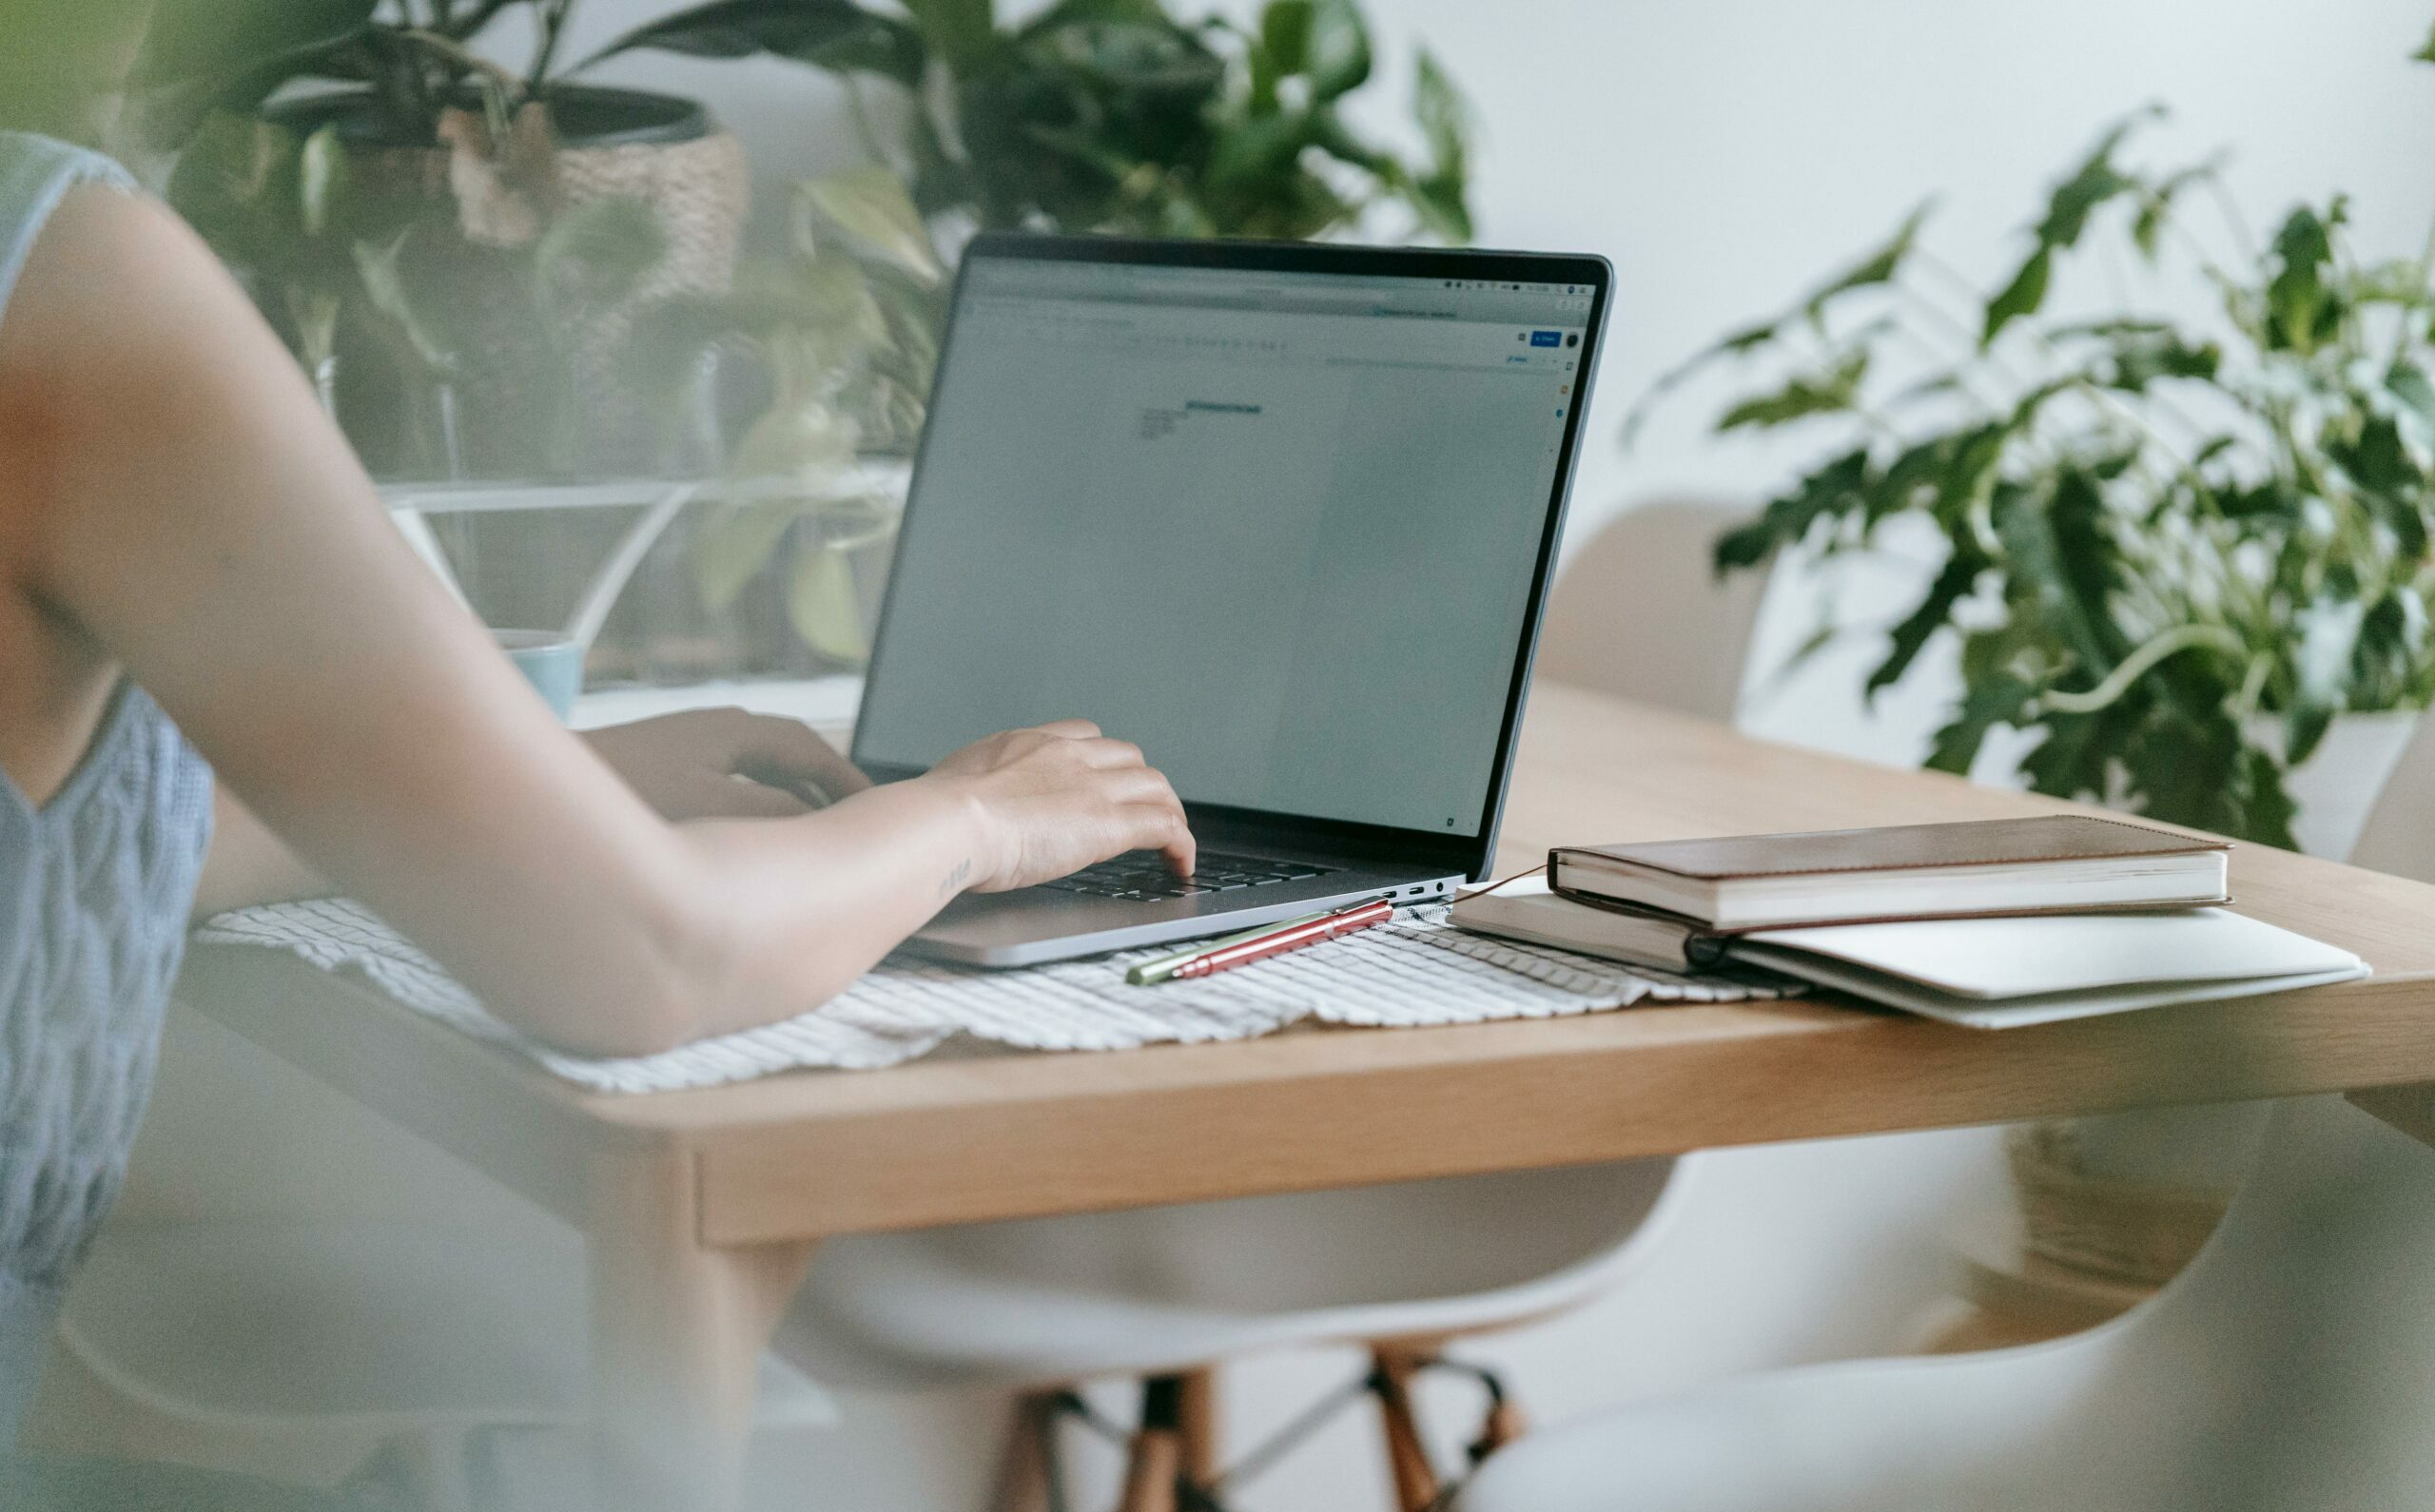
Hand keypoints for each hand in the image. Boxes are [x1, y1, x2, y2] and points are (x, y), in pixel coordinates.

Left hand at [582, 709, 870, 821]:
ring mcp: (690, 750)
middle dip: (826, 792)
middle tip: (854, 832)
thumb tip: (816, 818)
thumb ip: (772, 811)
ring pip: (762, 775)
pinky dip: (757, 812)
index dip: (849, 785)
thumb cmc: (618, 795)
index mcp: (735, 731)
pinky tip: (750, 846)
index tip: (880, 815)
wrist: (528, 792)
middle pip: (792, 758)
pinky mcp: (666, 773)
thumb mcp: (707, 806)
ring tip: (811, 843)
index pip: (813, 753)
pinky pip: (734, 788)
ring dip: (791, 804)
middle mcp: (718, 732)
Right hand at [920, 720, 1194, 890]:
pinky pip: (1165, 825)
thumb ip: (969, 791)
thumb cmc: (936, 814)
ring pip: (1155, 786)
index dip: (1102, 759)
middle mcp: (1067, 756)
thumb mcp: (952, 786)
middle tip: (1141, 813)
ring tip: (1170, 841)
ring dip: (1166, 811)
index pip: (1084, 734)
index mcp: (1028, 745)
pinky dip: (1181, 843)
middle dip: (1139, 784)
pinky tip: (1180, 863)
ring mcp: (1092, 787)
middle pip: (1127, 757)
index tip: (1102, 780)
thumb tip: (955, 807)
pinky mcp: (1110, 822)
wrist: (949, 823)